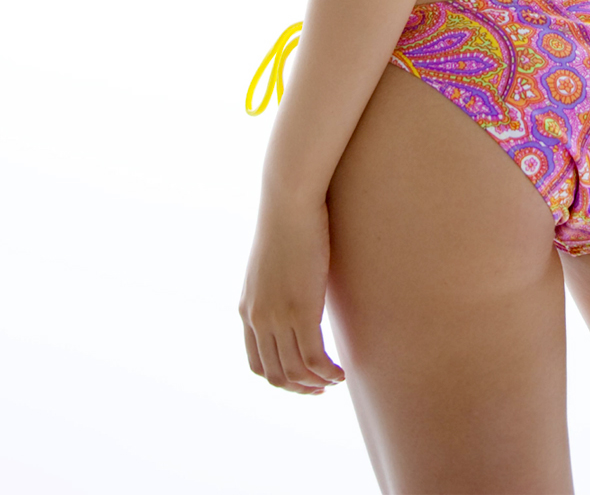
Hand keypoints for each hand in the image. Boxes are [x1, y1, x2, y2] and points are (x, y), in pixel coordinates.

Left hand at [239, 193, 344, 393]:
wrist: (288, 201)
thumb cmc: (287, 223)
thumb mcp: (273, 262)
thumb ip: (277, 285)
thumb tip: (295, 290)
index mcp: (247, 309)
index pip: (257, 364)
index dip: (282, 380)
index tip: (304, 379)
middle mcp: (257, 318)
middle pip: (276, 374)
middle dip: (301, 388)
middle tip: (323, 387)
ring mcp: (277, 317)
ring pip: (295, 372)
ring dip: (318, 384)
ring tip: (337, 380)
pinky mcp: (300, 311)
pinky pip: (313, 360)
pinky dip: (328, 373)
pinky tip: (342, 372)